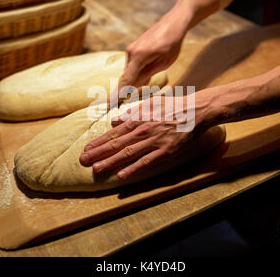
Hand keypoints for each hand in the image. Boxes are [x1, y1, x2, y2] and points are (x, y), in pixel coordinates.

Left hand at [80, 91, 215, 178]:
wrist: (196, 110)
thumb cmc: (173, 106)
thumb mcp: (150, 104)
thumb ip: (132, 113)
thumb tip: (115, 121)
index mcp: (138, 119)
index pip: (114, 133)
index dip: (98, 142)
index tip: (86, 149)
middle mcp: (142, 130)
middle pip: (116, 144)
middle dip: (98, 153)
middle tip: (83, 161)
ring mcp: (153, 141)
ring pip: (128, 153)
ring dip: (110, 161)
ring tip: (96, 169)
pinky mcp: (165, 151)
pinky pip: (147, 162)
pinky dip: (133, 169)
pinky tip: (121, 176)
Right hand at [110, 9, 189, 106]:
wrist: (173, 23)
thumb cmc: (172, 43)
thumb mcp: (164, 63)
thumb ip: (147, 74)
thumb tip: (134, 86)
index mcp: (139, 56)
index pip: (126, 80)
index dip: (117, 94)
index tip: (109, 105)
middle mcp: (130, 52)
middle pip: (127, 77)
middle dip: (133, 86)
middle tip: (146, 85)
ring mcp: (130, 49)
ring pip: (130, 71)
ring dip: (139, 77)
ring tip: (157, 64)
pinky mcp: (132, 48)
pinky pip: (132, 65)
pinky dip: (139, 70)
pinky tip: (152, 64)